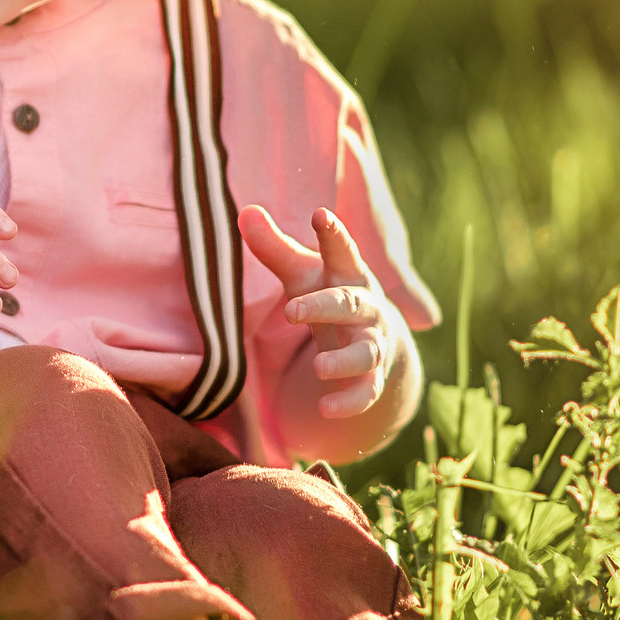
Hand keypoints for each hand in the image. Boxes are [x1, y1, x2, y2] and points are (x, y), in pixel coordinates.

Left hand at [242, 205, 396, 419]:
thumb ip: (274, 247)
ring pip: (365, 353)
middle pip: (349, 305)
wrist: (375, 337)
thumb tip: (244, 211)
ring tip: (319, 367)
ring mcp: (371, 344)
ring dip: (344, 361)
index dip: (332, 233)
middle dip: (324, 307)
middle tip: (292, 311)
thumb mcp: (302, 272)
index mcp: (348, 275)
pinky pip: (366, 392)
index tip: (319, 214)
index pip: (341, 250)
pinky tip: (326, 408)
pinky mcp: (372, 377)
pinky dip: (350, 402)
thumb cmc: (328, 294)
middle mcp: (366, 308)